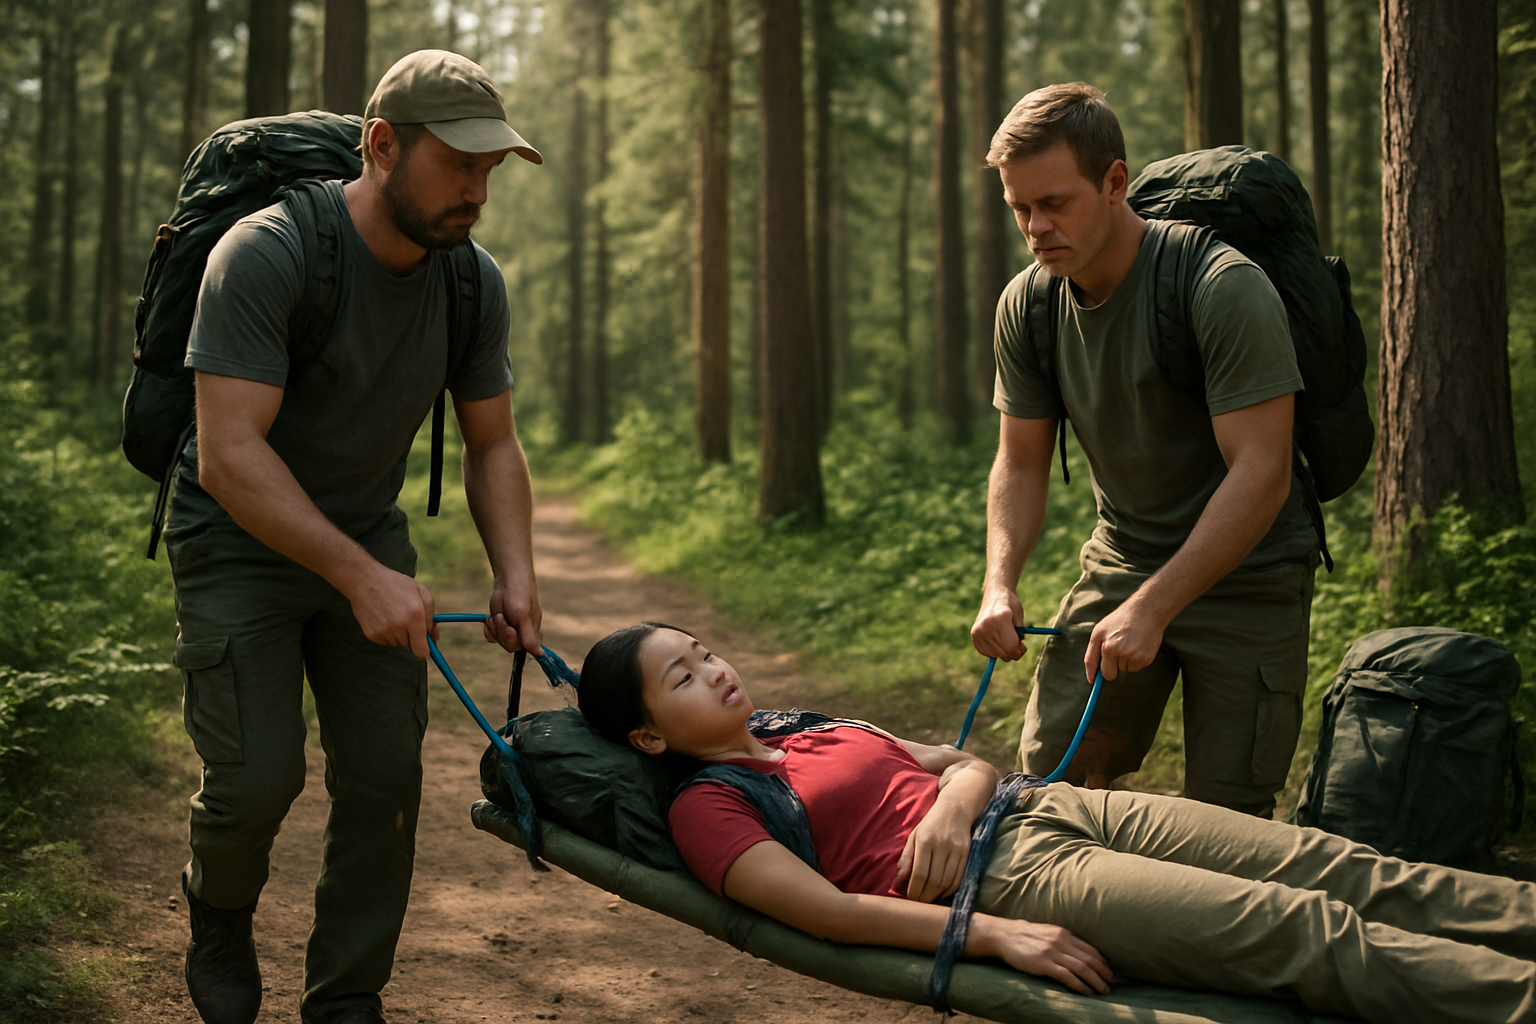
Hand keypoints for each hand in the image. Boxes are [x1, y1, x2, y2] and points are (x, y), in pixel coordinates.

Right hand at [347, 564, 436, 658]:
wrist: (365, 580)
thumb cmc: (396, 585)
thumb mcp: (421, 593)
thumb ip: (431, 617)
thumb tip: (434, 639)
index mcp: (415, 616)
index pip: (421, 650)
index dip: (425, 650)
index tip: (425, 646)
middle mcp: (399, 626)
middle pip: (410, 646)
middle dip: (412, 635)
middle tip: (405, 617)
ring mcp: (384, 632)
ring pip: (398, 643)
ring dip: (399, 634)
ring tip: (392, 614)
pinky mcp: (371, 634)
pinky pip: (385, 641)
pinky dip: (387, 633)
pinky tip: (382, 617)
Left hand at [484, 576, 542, 654]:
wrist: (507, 581)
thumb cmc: (520, 596)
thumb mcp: (524, 616)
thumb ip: (530, 637)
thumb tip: (540, 654)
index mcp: (532, 633)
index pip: (525, 648)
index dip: (514, 641)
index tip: (511, 629)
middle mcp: (522, 633)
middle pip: (509, 645)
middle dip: (502, 632)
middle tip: (500, 617)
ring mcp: (510, 630)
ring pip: (499, 641)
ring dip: (495, 628)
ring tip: (497, 614)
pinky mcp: (500, 627)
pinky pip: (492, 637)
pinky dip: (489, 629)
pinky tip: (490, 619)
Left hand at [896, 802, 970, 903]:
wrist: (955, 810)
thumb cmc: (930, 825)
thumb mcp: (914, 836)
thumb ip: (906, 858)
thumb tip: (900, 881)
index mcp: (925, 841)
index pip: (919, 874)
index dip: (914, 890)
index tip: (910, 898)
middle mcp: (942, 846)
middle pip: (934, 881)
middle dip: (925, 897)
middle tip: (919, 903)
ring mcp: (957, 850)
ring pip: (947, 883)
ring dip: (937, 896)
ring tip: (929, 899)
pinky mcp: (967, 854)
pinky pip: (959, 879)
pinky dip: (950, 890)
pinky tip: (942, 892)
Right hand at [971, 587, 1025, 660]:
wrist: (994, 595)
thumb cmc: (1010, 605)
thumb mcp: (1020, 617)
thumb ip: (1020, 635)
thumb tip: (1017, 652)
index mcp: (1000, 619)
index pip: (1011, 646)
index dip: (1019, 650)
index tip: (1023, 647)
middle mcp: (986, 625)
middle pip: (1003, 652)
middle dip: (1013, 652)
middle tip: (1018, 645)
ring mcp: (978, 631)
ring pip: (995, 654)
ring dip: (1004, 651)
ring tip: (1006, 639)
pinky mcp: (974, 635)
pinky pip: (987, 652)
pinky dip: (995, 650)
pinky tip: (998, 640)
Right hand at [973, 915, 1113, 995]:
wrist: (1004, 935)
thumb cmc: (1026, 935)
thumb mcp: (1048, 933)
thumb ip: (1063, 940)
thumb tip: (1079, 952)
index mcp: (1064, 933)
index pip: (1090, 949)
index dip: (1103, 961)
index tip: (1109, 972)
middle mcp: (1061, 941)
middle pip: (1090, 959)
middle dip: (1104, 973)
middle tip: (1112, 983)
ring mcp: (1052, 952)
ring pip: (1082, 968)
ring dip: (1096, 981)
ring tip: (1103, 990)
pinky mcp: (1043, 964)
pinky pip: (1067, 976)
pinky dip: (1080, 985)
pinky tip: (1086, 991)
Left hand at [1084, 599, 1163, 681]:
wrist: (1146, 611)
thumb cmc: (1119, 621)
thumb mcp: (1098, 633)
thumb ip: (1091, 657)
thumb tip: (1091, 679)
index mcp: (1108, 648)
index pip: (1104, 673)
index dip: (1101, 674)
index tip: (1099, 680)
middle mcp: (1123, 654)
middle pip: (1114, 674)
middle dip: (1112, 666)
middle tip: (1116, 650)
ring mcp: (1137, 657)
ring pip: (1125, 669)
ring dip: (1124, 660)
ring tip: (1128, 643)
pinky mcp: (1147, 659)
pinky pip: (1136, 667)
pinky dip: (1135, 659)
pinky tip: (1136, 645)